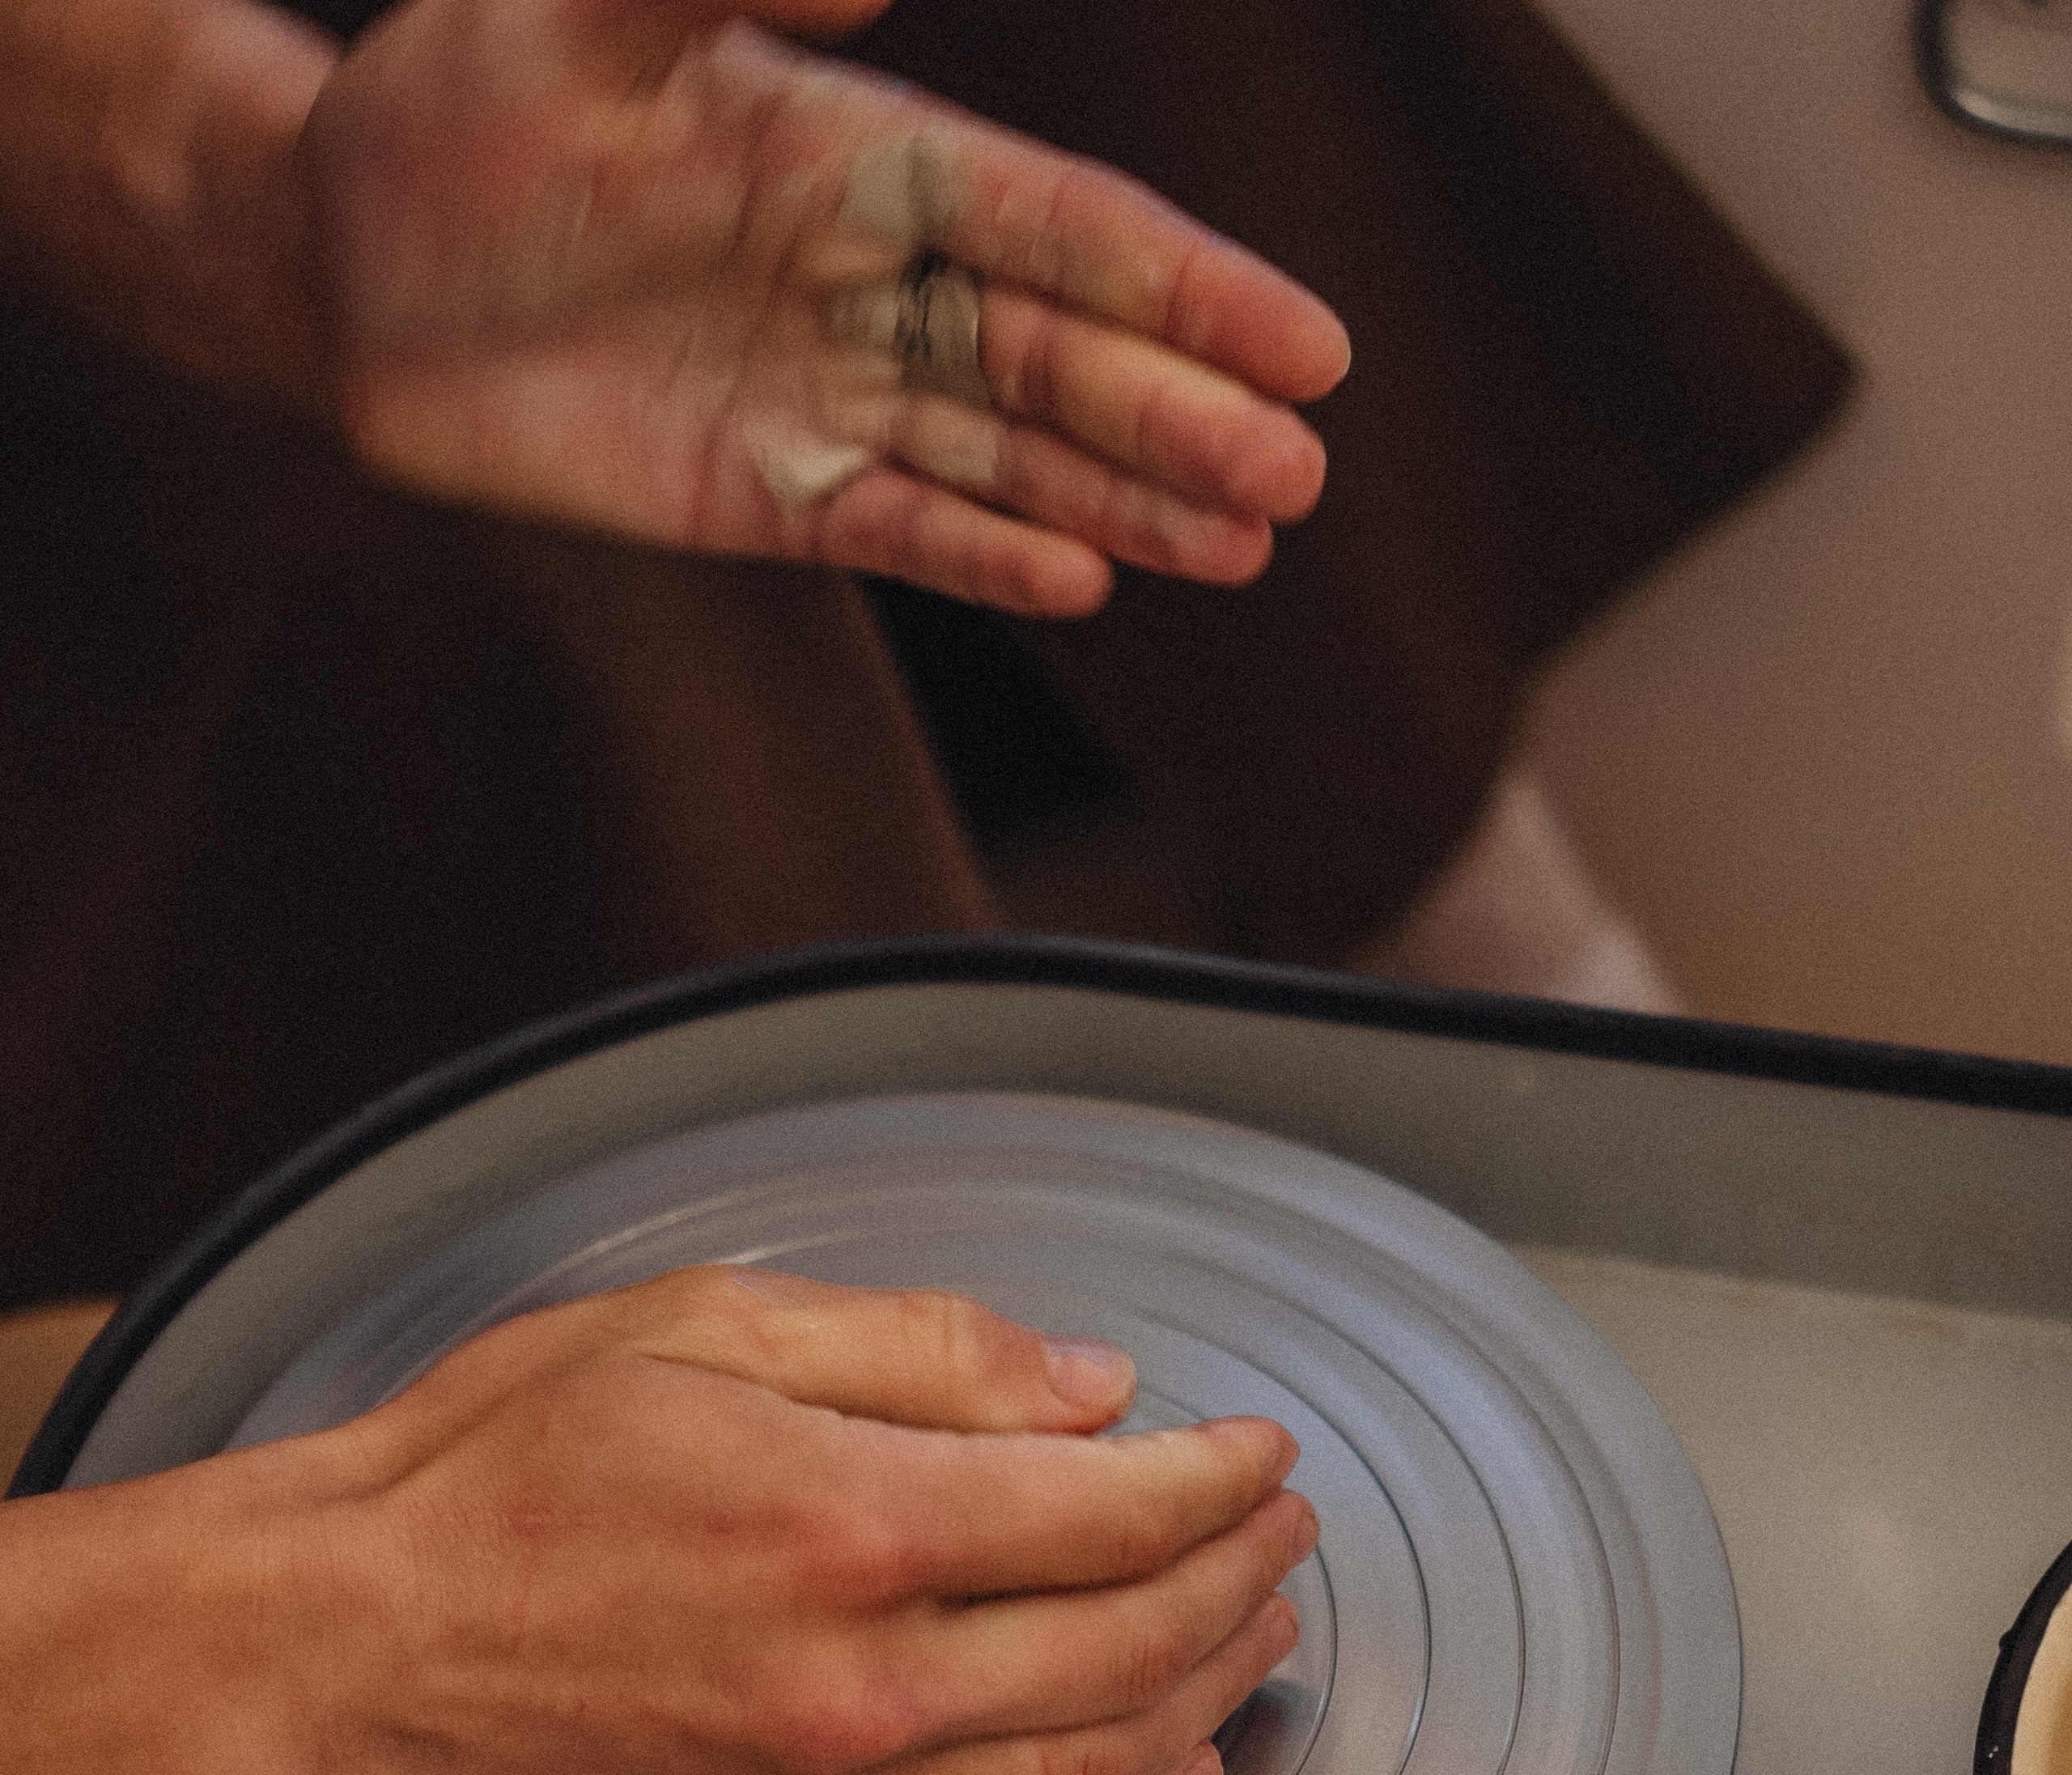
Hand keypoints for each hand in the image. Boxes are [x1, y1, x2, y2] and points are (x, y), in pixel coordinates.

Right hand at [0, 1269, 1312, 1774]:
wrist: (348, 1645)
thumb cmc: (497, 1473)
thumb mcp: (701, 1328)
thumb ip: (920, 1352)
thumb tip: (1090, 1389)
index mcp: (847, 1520)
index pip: (1110, 1509)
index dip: (1214, 1479)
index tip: (1256, 1453)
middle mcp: (862, 1681)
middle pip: (1132, 1643)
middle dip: (1236, 1581)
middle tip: (1282, 1535)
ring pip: (1095, 1766)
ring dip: (1207, 1699)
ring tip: (1257, 1639)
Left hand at [295, 0, 1351, 611]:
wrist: (348, 261)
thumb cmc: (461, 104)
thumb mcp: (579, 15)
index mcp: (861, 154)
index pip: (1056, 222)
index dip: (1180, 284)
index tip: (1302, 342)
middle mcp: (870, 281)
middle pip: (1058, 354)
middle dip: (1178, 416)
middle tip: (1295, 477)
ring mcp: (828, 397)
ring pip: (1008, 452)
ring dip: (1126, 498)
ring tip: (1241, 544)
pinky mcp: (768, 499)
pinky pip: (895, 528)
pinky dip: (980, 552)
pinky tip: (1078, 578)